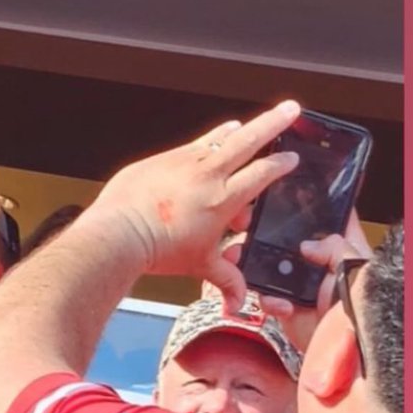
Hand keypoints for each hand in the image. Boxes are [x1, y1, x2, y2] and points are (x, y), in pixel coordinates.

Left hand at [91, 100, 301, 309]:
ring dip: (236, 131)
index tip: (292, 158)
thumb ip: (225, 280)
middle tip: (292, 108)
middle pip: (249, 139)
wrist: (120, 234)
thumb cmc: (159, 250)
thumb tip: (236, 303)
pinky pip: (189, 145)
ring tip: (247, 125)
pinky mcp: (160, 159)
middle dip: (274, 122)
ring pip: (217, 138)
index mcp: (224, 199)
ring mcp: (183, 162)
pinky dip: (204, 142)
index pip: (262, 174)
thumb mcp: (200, 266)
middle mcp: (207, 174)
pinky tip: (209, 141)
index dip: (280, 164)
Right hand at [243, 209, 373, 351]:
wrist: (347, 365)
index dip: (310, 204)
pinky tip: (279, 305)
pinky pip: (267, 297)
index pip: (331, 217)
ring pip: (270, 266)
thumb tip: (308, 244)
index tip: (288, 194)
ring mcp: (301, 287)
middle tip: (249, 228)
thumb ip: (337, 249)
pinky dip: (267, 299)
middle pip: (289, 239)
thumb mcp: (358, 273)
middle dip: (267, 235)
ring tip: (243, 262)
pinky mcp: (287, 308)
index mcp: (345, 249)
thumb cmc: (365, 318)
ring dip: (254, 264)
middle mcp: (321, 265)